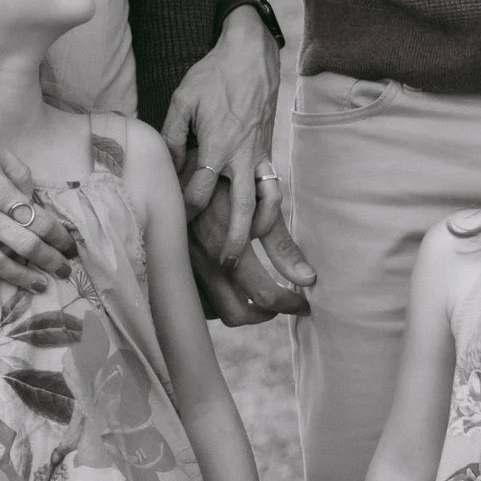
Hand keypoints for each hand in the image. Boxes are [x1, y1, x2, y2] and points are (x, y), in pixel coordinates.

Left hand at [163, 12, 282, 258]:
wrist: (251, 55)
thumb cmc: (213, 75)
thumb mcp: (183, 100)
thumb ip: (172, 136)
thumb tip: (165, 164)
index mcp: (216, 146)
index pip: (198, 192)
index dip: (184, 211)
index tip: (173, 224)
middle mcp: (241, 156)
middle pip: (241, 210)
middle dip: (231, 240)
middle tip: (223, 264)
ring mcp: (259, 155)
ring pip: (266, 202)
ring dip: (259, 230)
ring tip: (248, 249)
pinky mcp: (269, 150)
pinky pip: (275, 186)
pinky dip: (272, 208)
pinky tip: (264, 223)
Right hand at [189, 166, 314, 325]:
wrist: (172, 166)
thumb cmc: (222, 181)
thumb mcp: (257, 208)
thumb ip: (282, 246)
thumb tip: (309, 277)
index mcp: (228, 252)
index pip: (263, 296)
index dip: (289, 303)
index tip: (301, 302)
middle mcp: (204, 265)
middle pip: (237, 314)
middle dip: (264, 313)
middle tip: (282, 302)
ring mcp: (185, 268)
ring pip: (215, 311)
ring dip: (240, 309)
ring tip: (257, 295)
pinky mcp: (173, 264)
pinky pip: (195, 298)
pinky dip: (216, 300)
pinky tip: (230, 285)